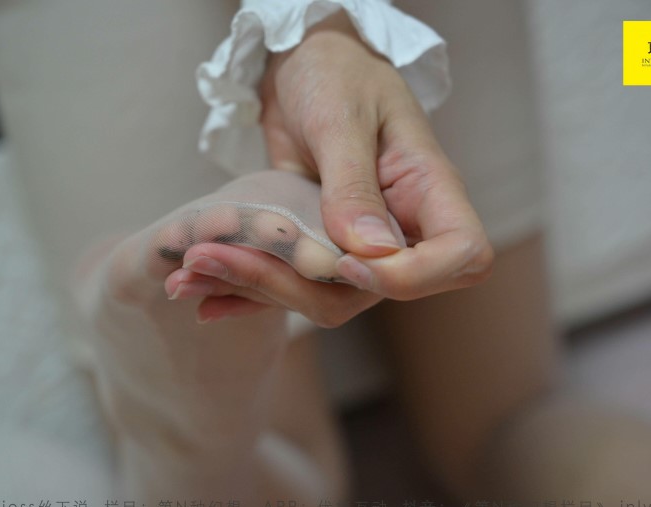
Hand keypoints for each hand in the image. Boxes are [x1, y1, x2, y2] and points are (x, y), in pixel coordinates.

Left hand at [186, 10, 492, 325]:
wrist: (304, 65)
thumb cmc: (336, 72)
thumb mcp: (342, 116)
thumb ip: (354, 183)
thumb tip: (368, 252)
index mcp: (429, 189)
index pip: (462, 256)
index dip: (413, 276)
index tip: (349, 262)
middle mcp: (400, 225)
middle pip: (377, 292)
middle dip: (295, 287)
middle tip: (217, 256)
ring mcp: (358, 242)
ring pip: (324, 296)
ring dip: (255, 290)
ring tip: (189, 271)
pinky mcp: (316, 245)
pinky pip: (292, 283)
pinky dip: (246, 291)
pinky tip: (201, 290)